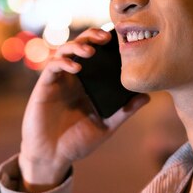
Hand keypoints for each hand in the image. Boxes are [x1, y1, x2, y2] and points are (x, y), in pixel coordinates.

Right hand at [18, 28, 149, 192]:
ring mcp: (58, 79)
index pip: (96, 54)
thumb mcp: (106, 126)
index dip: (105, 42)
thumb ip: (124, 111)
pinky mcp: (45, 85)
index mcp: (88, 82)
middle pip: (80, 45)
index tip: (120, 38)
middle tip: (106, 36)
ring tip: (91, 51)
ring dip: (77, 46)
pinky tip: (76, 67)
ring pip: (65, 50)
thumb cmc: (77, 142)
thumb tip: (147, 97)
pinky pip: (53, 66)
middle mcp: (73, 77)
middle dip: (92, 36)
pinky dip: (64, 62)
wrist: (52, 156)